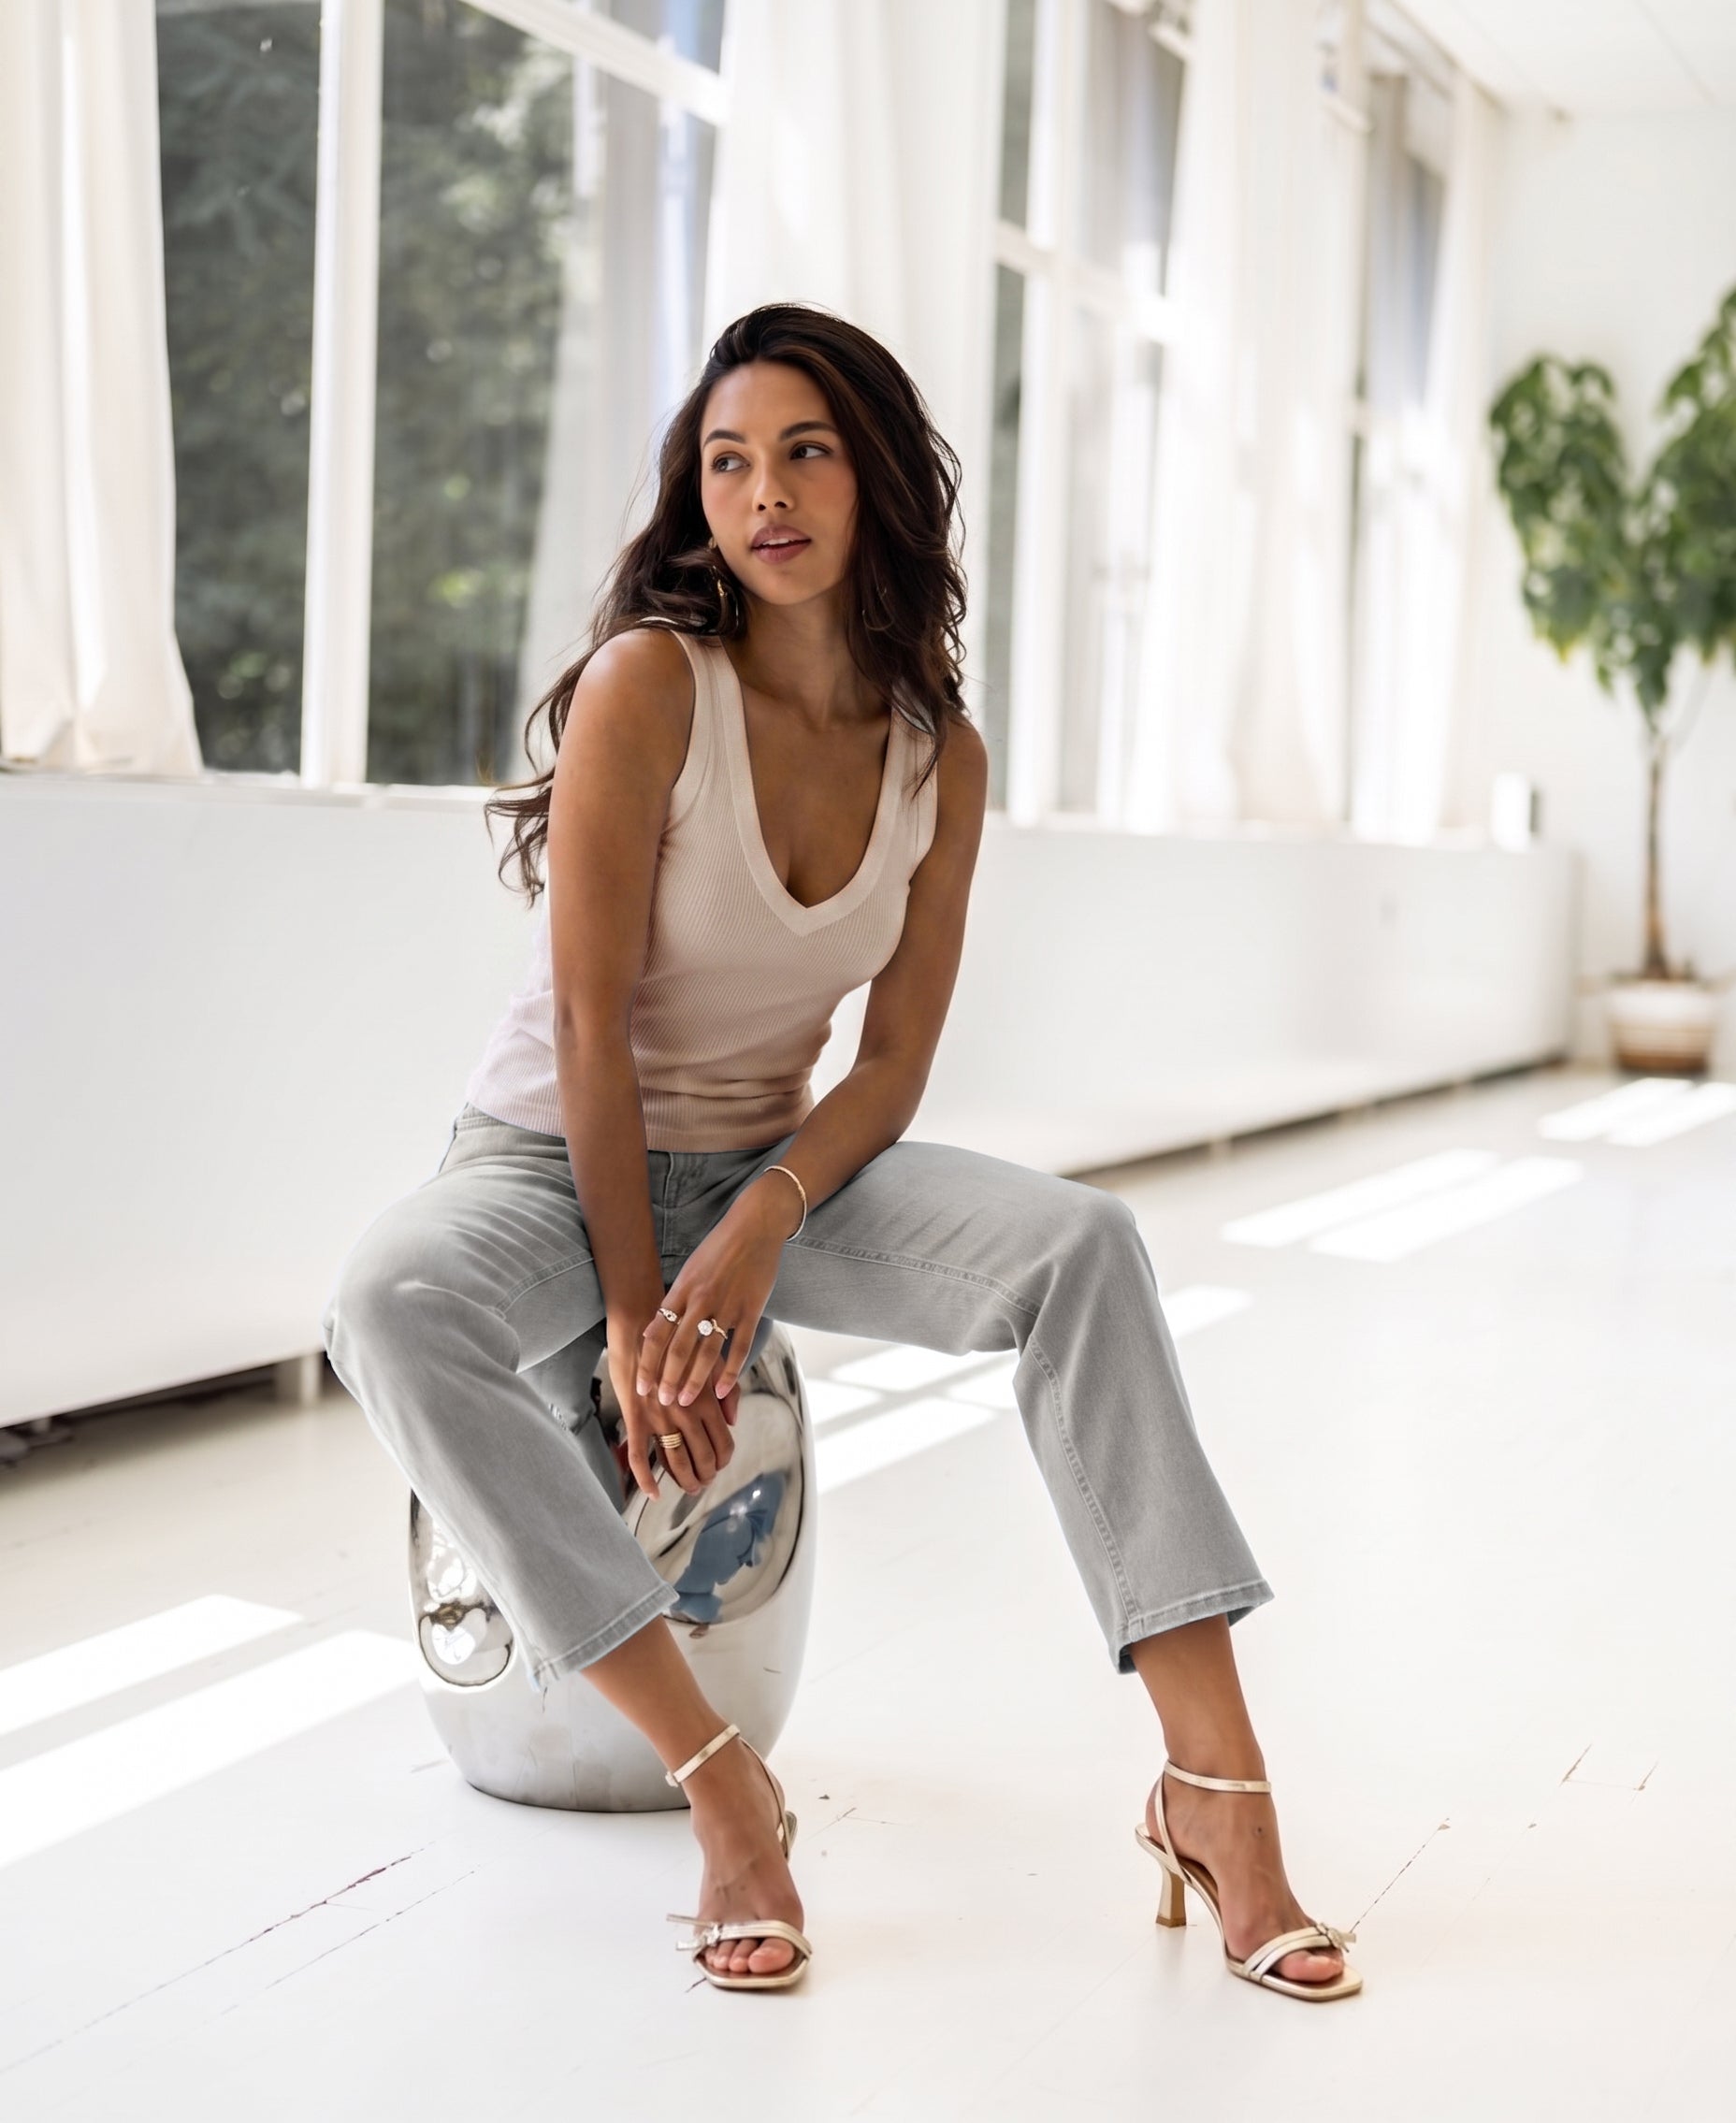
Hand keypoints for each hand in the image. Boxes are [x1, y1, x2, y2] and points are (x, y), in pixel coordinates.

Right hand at [607, 1306, 735, 1499]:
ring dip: (684, 1481)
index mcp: (708, 1401)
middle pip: (703, 1459)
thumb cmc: (679, 1343)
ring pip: (675, 1463)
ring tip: (688, 1488)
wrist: (640, 1328)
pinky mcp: (636, 1418)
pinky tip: (653, 1493)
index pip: (724, 1444)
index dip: (723, 1461)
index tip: (718, 1466)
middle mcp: (687, 1414)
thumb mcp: (710, 1362)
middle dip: (705, 1476)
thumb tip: (733, 1422)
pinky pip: (640, 1457)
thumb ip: (728, 1392)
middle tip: (703, 1481)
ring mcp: (661, 1418)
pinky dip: (645, 1480)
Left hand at [636, 1182, 787, 1426]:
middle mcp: (701, 1300)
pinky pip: (739, 1347)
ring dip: (694, 1381)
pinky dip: (729, 1371)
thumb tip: (658, 1327)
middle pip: (678, 1348)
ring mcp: (727, 1306)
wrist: (755, 1226)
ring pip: (706, 1352)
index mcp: (682, 1290)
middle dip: (666, 1379)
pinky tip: (722, 1390)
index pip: (657, 1333)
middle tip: (660, 1402)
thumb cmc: (720, 1247)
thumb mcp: (691, 1269)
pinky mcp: (751, 1310)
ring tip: (684, 1401)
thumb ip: (676, 1299)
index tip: (640, 1385)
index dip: (646, 1362)